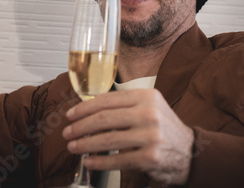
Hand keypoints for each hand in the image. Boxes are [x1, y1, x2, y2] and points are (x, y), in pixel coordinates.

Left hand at [62, 89, 193, 184]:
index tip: (70, 115)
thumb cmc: (162, 128)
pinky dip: (99, 162)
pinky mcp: (150, 157)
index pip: (106, 100)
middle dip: (80, 127)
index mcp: (146, 96)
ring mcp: (150, 136)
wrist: (192, 152)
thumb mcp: (148, 107)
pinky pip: (117, 160)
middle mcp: (149, 113)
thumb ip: (122, 106)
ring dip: (85, 144)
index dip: (83, 108)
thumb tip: (86, 111)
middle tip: (67, 132)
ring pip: (107, 140)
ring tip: (73, 147)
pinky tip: (89, 161)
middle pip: (104, 119)